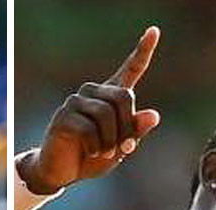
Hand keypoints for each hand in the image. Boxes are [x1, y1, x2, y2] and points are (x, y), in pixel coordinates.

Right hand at [18, 26, 161, 193]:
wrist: (61, 171)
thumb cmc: (92, 157)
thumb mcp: (120, 147)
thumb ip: (136, 132)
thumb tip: (153, 115)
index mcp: (111, 96)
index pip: (131, 69)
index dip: (143, 51)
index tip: (153, 31)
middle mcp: (94, 92)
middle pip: (123, 96)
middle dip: (127, 125)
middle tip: (124, 147)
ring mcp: (76, 101)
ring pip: (106, 113)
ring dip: (112, 139)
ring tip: (106, 152)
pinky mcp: (64, 115)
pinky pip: (89, 128)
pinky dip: (97, 145)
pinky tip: (93, 151)